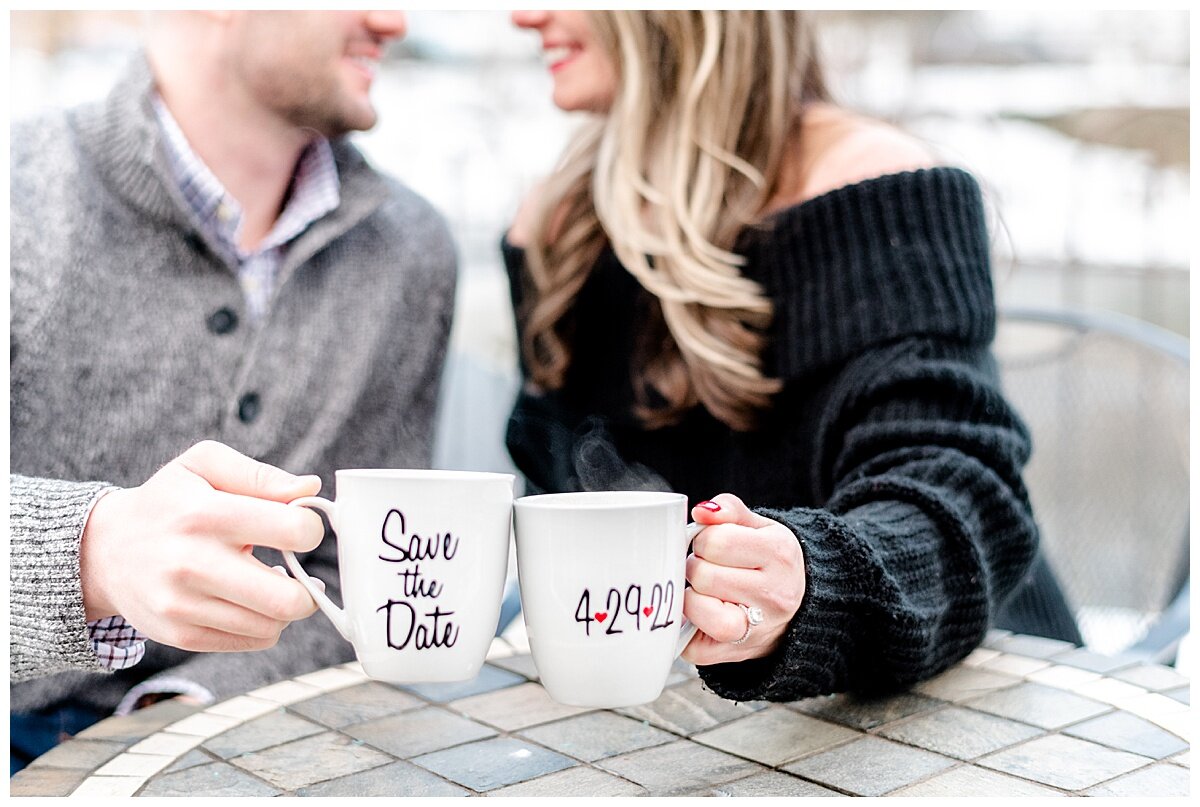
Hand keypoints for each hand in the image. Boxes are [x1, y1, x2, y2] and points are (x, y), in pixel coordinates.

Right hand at [79, 440, 325, 652]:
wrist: (103, 551)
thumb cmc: (167, 502)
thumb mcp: (204, 465)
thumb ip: (260, 475)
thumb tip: (310, 489)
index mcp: (205, 514)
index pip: (292, 531)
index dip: (311, 530)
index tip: (300, 529)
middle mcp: (192, 563)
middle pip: (288, 599)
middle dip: (309, 587)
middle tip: (300, 572)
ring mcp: (184, 605)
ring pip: (273, 625)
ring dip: (285, 606)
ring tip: (270, 583)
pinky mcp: (181, 635)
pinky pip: (252, 641)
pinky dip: (263, 624)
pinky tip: (249, 601)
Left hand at [680, 493, 804, 665]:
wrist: (800, 609)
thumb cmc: (770, 563)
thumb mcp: (759, 526)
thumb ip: (729, 509)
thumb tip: (702, 512)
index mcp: (779, 554)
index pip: (717, 541)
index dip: (704, 539)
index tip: (711, 545)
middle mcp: (773, 594)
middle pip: (704, 575)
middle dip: (696, 566)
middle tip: (706, 568)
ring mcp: (757, 629)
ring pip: (699, 609)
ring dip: (690, 596)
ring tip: (703, 590)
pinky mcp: (734, 654)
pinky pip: (692, 644)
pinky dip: (686, 627)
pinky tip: (700, 613)